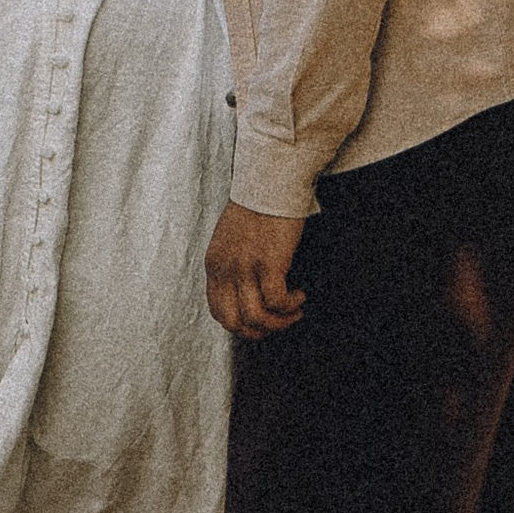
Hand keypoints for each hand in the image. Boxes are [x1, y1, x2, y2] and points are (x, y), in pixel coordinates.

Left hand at [204, 200, 306, 337]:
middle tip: (278, 322)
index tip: (259, 320)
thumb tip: (247, 287)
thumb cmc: (258, 204)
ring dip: (279, 321)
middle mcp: (225, 269)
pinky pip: (277, 301)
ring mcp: (246, 267)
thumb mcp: (232, 238)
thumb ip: (233, 262)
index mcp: (214, 263)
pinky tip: (299, 295)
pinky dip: (290, 305)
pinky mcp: (269, 263)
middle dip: (258, 331)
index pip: (218, 311)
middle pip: (234, 322)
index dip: (240, 324)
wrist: (271, 180)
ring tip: (294, 310)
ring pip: (256, 317)